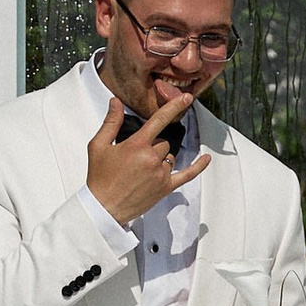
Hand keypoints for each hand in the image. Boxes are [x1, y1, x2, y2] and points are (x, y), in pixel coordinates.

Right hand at [87, 87, 194, 224]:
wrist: (103, 207)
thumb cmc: (99, 178)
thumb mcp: (98, 146)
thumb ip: (111, 122)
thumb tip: (115, 102)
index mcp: (137, 145)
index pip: (159, 120)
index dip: (174, 107)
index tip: (186, 98)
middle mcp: (152, 158)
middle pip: (163, 141)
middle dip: (152, 144)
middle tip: (135, 156)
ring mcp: (161, 174)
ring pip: (170, 156)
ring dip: (161, 157)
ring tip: (142, 168)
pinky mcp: (165, 188)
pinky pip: (187, 175)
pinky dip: (198, 167)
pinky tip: (206, 159)